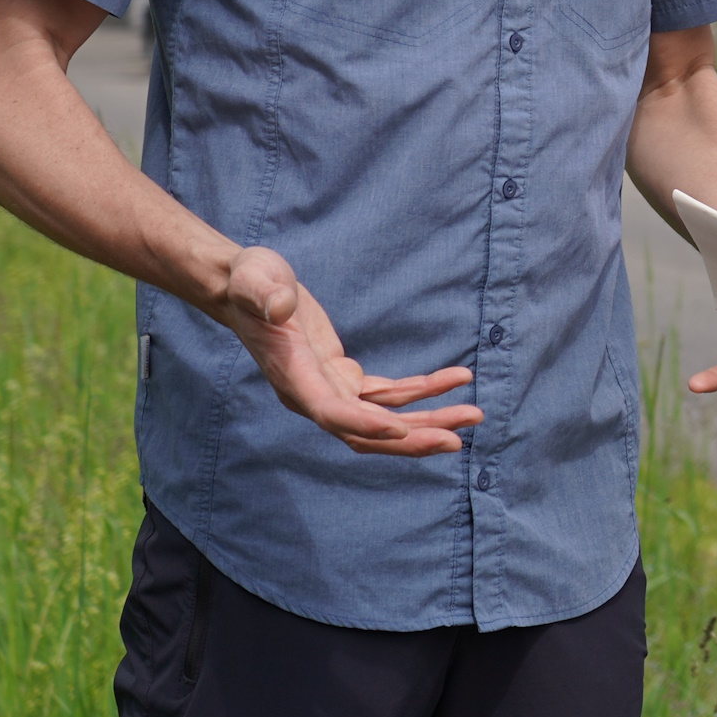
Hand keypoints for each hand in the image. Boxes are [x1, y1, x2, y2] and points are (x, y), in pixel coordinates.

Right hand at [212, 247, 481, 455]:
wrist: (243, 289)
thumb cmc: (248, 281)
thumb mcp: (254, 278)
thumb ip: (265, 293)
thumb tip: (280, 305)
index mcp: (293, 377)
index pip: (332, 412)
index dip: (365, 423)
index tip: (402, 428)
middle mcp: (313, 394)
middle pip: (367, 432)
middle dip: (412, 437)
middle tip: (458, 437)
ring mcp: (330, 389)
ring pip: (383, 419)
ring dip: (427, 419)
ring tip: (473, 412)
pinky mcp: (343, 376)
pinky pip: (386, 394)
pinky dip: (420, 390)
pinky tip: (454, 379)